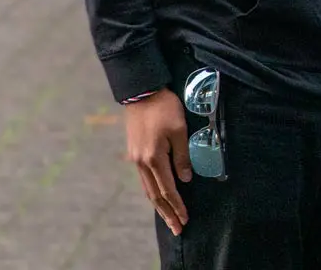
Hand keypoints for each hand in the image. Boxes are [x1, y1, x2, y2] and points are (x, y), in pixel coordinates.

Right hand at [124, 91, 191, 234]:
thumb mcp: (179, 130)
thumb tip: (185, 180)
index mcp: (154, 158)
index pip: (168, 189)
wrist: (142, 92)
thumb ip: (182, 156)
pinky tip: (157, 196)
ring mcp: (135, 158)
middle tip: (177, 228)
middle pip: (155, 195)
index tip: (186, 218)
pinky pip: (143, 179)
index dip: (178, 205)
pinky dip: (151, 192)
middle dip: (167, 213)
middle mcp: (142, 162)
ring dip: (158, 205)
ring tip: (168, 218)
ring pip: (147, 189)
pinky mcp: (134, 153)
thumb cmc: (165, 108)